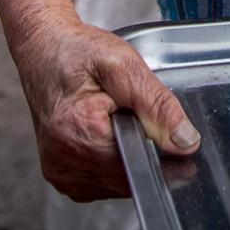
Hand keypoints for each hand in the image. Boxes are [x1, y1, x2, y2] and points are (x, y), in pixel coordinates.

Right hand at [7, 10, 198, 200]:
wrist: (43, 48)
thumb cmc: (78, 52)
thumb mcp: (126, 67)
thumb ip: (158, 106)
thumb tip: (185, 143)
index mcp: (78, 134)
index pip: (136, 168)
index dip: (160, 156)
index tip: (168, 136)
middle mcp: (63, 161)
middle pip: (126, 177)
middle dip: (141, 151)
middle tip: (131, 114)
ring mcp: (59, 172)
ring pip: (115, 182)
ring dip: (126, 157)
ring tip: (114, 120)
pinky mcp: (60, 174)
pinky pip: (100, 180)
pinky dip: (111, 161)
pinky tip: (105, 133)